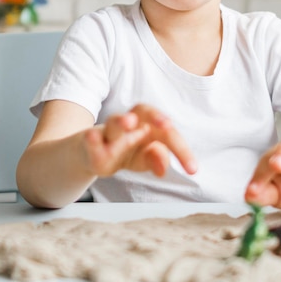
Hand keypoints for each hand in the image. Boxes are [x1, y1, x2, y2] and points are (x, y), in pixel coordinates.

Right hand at [82, 104, 196, 178]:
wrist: (88, 153)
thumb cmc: (123, 152)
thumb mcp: (142, 158)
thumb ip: (155, 160)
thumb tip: (162, 168)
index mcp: (147, 125)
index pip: (167, 131)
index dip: (182, 149)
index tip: (192, 169)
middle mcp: (129, 123)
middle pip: (144, 112)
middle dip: (156, 116)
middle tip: (166, 125)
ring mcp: (108, 131)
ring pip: (114, 121)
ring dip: (122, 121)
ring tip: (129, 122)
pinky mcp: (88, 143)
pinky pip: (90, 138)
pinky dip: (92, 139)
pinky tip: (93, 138)